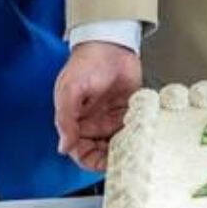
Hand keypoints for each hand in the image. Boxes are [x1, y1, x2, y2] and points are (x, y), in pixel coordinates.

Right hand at [53, 41, 141, 171]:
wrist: (110, 43)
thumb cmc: (85, 63)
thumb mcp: (69, 90)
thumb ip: (66, 120)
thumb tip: (64, 147)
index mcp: (75, 122)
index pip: (80, 152)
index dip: (89, 161)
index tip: (102, 164)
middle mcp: (94, 124)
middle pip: (101, 153)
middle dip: (110, 159)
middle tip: (123, 158)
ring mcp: (111, 118)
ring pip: (118, 145)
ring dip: (126, 149)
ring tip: (134, 148)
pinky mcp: (129, 111)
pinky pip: (134, 130)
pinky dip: (138, 136)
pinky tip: (142, 135)